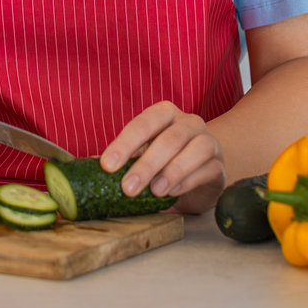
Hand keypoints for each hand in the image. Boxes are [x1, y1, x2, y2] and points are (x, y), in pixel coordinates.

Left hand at [100, 101, 225, 214]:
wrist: (200, 173)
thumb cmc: (165, 161)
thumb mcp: (143, 155)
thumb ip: (124, 158)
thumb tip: (88, 166)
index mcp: (165, 114)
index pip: (143, 123)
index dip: (124, 144)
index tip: (107, 166)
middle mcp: (188, 123)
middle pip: (169, 139)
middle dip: (145, 164)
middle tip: (127, 188)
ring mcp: (208, 141)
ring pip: (193, 150)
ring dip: (171, 172)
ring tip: (154, 192)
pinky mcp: (219, 164)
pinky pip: (207, 169)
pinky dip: (188, 181)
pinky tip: (173, 193)